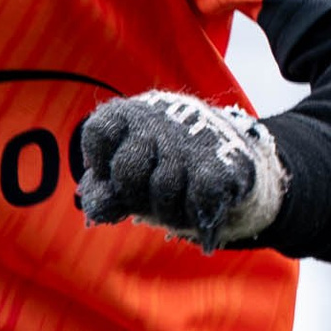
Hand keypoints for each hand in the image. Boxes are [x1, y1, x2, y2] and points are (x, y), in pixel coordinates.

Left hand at [74, 91, 285, 250]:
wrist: (234, 163)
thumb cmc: (167, 171)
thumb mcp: (128, 178)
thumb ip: (103, 192)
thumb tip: (96, 210)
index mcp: (132, 114)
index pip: (99, 131)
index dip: (99, 164)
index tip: (111, 176)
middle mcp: (162, 117)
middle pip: (126, 171)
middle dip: (134, 197)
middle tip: (148, 198)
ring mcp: (194, 135)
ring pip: (164, 188)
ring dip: (168, 213)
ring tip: (177, 205)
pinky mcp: (225, 158)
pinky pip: (198, 199)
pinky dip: (196, 216)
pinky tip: (200, 211)